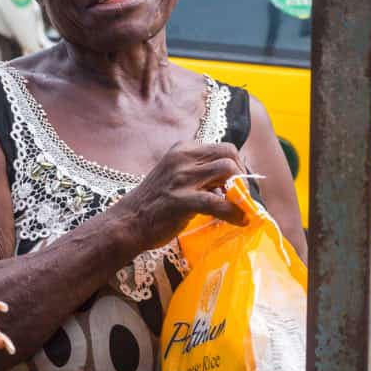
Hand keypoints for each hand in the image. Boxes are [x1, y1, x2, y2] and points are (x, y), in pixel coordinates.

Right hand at [109, 141, 245, 251]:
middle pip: (229, 154)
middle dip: (242, 175)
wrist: (128, 222)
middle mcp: (182, 158)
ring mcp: (181, 178)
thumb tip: (232, 183)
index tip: (239, 184)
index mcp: (182, 150)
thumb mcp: (176, 177)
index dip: (237, 165)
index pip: (223, 147)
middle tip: (242, 195)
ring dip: (240, 191)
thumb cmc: (155, 203)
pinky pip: (217, 202)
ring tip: (239, 206)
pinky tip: (239, 221)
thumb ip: (200, 174)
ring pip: (227, 170)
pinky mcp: (181, 200)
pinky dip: (234, 212)